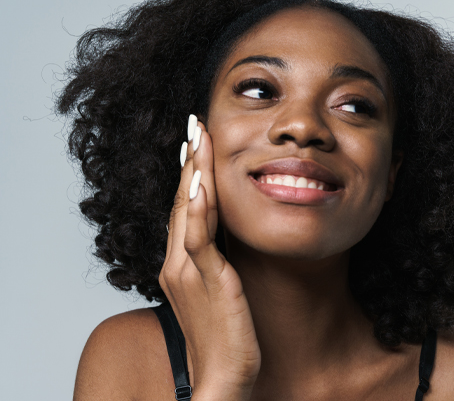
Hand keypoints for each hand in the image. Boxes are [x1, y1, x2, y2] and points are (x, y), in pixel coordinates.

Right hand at [159, 115, 260, 399]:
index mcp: (181, 263)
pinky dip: (197, 211)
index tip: (196, 142)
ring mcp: (189, 272)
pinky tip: (200, 186)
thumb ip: (218, 262)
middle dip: (189, 160)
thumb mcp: (218, 290)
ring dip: (193, 173)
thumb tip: (228, 238)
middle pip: (182, 201)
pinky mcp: (208, 283)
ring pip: (187, 212)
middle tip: (194, 124)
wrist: (222, 377)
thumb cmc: (224, 336)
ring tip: (197, 137)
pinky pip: (199, 240)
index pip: (184, 207)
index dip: (189, 173)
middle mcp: (178, 263)